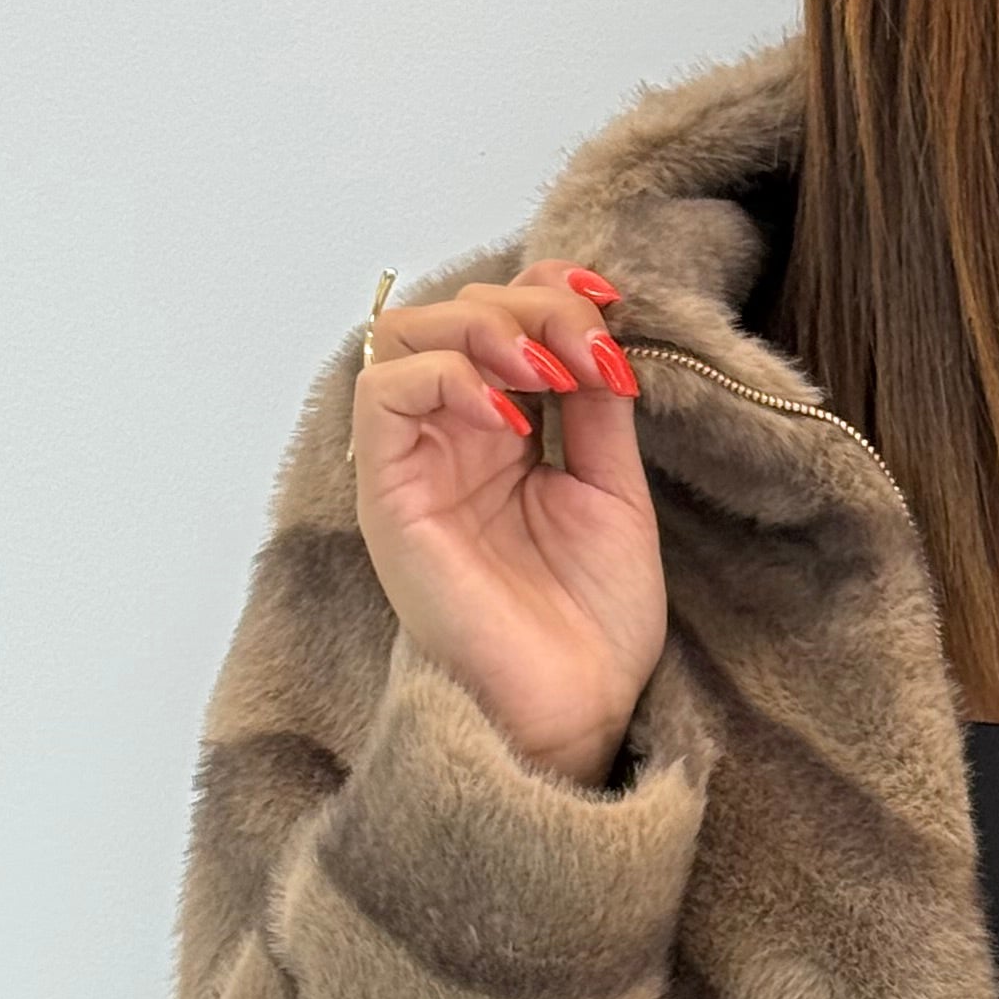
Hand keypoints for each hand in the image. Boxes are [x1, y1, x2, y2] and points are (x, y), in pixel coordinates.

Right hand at [352, 266, 663, 783]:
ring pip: (404, 335)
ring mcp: (415, 466)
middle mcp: (451, 440)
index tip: (609, 303)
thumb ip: (599, 407)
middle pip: (450, 312)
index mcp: (504, 434)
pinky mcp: (389, 497)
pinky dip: (446, 379)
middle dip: (523, 305)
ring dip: (482, 329)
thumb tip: (600, 323)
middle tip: (583, 349)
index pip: (499, 319)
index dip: (547, 290)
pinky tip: (511, 418)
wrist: (580, 709)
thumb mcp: (615, 490)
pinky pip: (383, 395)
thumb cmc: (594, 620)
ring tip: (548, 374)